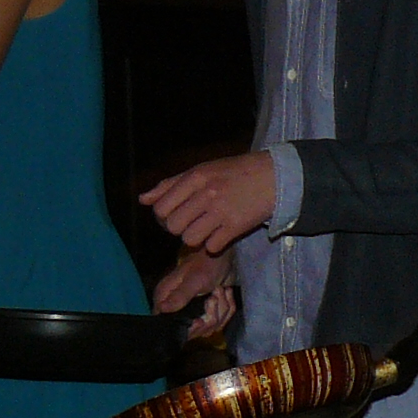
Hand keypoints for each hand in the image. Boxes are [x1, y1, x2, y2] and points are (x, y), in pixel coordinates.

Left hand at [139, 152, 276, 255]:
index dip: (164, 217)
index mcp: (196, 177)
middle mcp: (207, 193)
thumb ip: (171, 185)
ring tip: (207, 229)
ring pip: (189, 239)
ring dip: (196, 239)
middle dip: (179, 229)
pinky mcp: (236, 226)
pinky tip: (222, 234)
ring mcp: (222, 211)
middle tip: (192, 223)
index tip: (176, 215)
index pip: (162, 207)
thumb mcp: (202, 170)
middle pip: (173, 226)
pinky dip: (214, 245)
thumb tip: (143, 199)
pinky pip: (212, 246)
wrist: (274, 177)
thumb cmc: (235, 173)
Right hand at [151, 246, 235, 337]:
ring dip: (221, 309)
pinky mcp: (208, 312)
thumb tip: (162, 310)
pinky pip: (220, 322)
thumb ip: (179, 297)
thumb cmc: (205, 264)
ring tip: (220, 290)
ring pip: (210, 327)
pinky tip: (226, 293)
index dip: (187, 328)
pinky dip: (228, 308)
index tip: (200, 320)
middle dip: (210, 316)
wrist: (224, 256)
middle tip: (214, 297)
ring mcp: (194, 312)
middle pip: (194, 331)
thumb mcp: (193, 280)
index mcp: (166, 299)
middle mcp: (176, 308)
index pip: (168, 326)